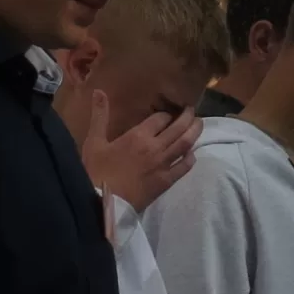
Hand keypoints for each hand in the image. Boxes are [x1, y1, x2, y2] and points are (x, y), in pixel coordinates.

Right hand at [82, 94, 199, 212]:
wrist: (104, 203)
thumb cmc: (97, 171)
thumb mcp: (94, 141)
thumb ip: (99, 116)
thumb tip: (99, 91)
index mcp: (138, 136)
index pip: (161, 118)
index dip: (166, 114)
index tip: (168, 112)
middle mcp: (155, 147)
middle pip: (179, 127)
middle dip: (187, 117)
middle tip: (192, 111)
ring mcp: (163, 164)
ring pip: (186, 144)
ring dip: (194, 132)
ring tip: (199, 124)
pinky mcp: (166, 181)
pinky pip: (184, 167)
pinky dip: (190, 158)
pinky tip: (192, 154)